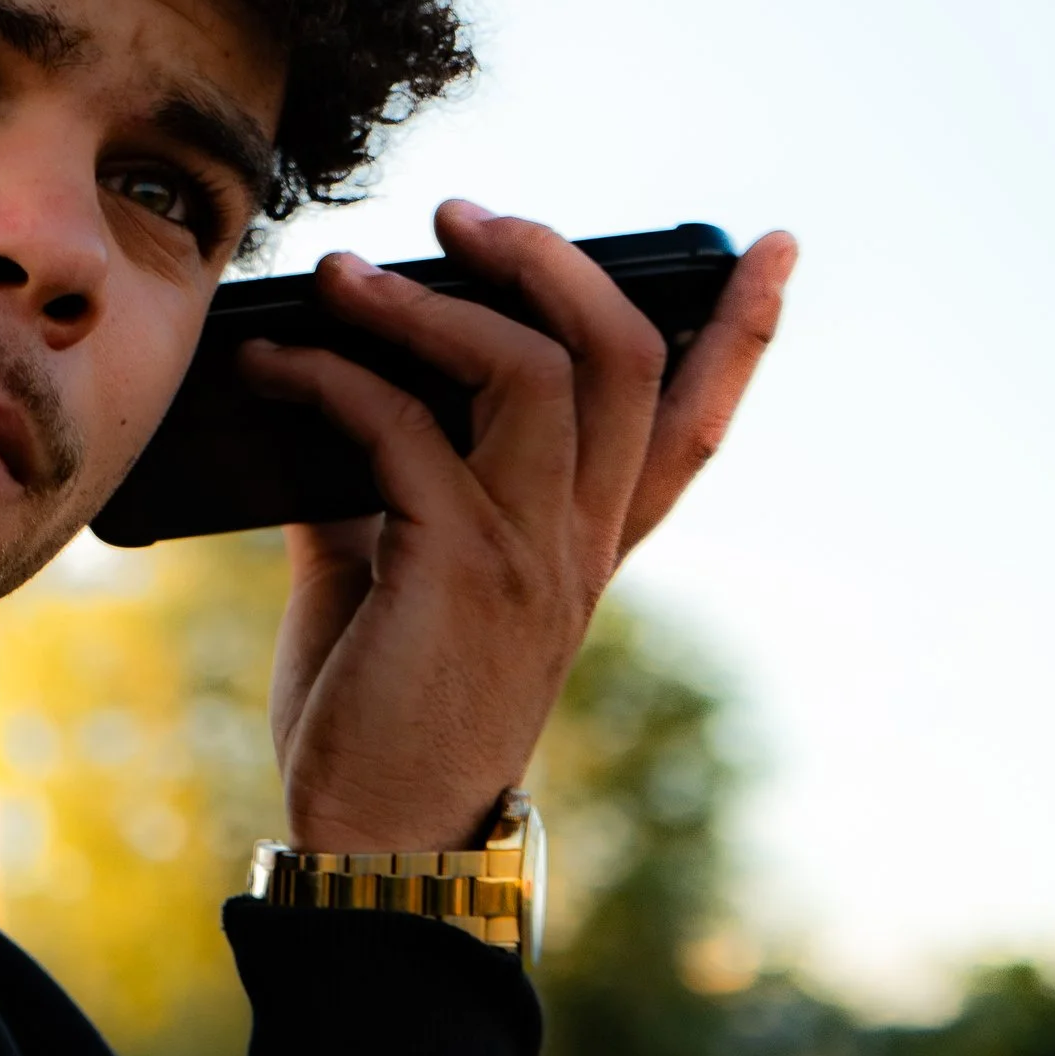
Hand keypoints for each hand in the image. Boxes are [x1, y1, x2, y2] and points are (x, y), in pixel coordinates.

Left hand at [246, 204, 796, 851]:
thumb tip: (321, 394)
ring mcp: (528, 552)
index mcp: (583, 548)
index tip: (776, 248)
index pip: (693, 426)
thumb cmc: (376, 717)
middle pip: (623, 359)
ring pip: (532, 368)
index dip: (744, 335)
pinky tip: (278, 368)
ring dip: (430, 300)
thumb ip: (377, 487)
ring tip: (344, 274)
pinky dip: (334, 376)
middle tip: (468, 216)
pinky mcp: (457, 565)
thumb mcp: (385, 581)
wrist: (373, 839)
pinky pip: (406, 425)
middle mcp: (576, 543)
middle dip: (554, 262)